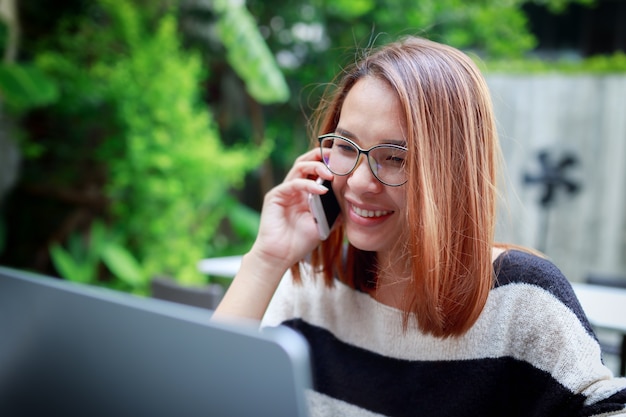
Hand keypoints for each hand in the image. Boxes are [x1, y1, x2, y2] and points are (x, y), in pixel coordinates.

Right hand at [250, 148, 333, 270]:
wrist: (280, 256)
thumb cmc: (299, 242)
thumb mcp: (323, 224)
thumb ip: (333, 212)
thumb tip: (350, 203)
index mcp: (305, 192)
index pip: (315, 170)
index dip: (328, 163)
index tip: (345, 163)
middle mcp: (294, 188)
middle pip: (306, 161)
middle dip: (321, 156)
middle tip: (337, 158)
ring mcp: (284, 191)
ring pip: (299, 167)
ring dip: (316, 166)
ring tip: (331, 174)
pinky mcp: (275, 196)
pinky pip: (293, 184)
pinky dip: (308, 184)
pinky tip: (321, 190)